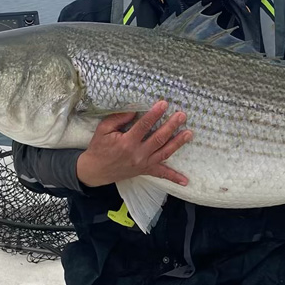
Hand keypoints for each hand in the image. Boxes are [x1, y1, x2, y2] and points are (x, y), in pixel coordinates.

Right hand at [76, 101, 192, 187]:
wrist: (95, 170)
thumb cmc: (99, 147)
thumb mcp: (103, 129)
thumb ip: (118, 118)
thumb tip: (135, 109)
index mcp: (126, 142)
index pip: (144, 126)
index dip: (154, 114)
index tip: (164, 104)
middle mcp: (137, 154)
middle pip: (158, 138)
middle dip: (171, 126)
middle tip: (182, 115)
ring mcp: (143, 164)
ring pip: (164, 153)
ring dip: (178, 143)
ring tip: (189, 133)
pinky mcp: (145, 170)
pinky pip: (161, 174)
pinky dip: (174, 177)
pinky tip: (186, 181)